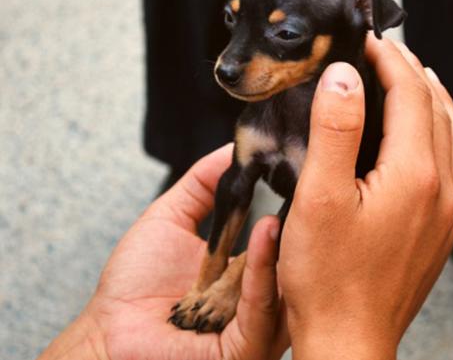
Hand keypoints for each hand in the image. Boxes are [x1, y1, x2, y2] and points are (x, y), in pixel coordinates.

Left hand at [39, 144, 287, 359]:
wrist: (108, 330)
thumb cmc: (134, 282)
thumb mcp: (172, 217)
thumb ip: (202, 183)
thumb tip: (231, 147)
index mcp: (247, 270)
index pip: (282, 237)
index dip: (293, 207)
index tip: (300, 170)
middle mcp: (257, 295)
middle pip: (292, 260)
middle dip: (300, 223)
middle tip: (309, 182)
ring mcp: (255, 322)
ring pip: (284, 282)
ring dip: (286, 242)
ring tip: (288, 202)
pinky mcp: (245, 346)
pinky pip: (261, 308)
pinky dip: (264, 269)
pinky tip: (266, 232)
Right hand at [278, 34, 452, 359]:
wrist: (350, 339)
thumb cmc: (328, 278)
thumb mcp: (319, 196)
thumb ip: (335, 129)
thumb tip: (345, 76)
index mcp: (416, 174)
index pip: (412, 93)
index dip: (389, 59)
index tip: (367, 40)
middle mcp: (444, 188)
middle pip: (437, 109)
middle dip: (412, 72)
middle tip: (386, 53)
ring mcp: (449, 211)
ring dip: (435, 100)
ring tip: (414, 81)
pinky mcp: (444, 229)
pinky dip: (447, 135)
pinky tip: (433, 138)